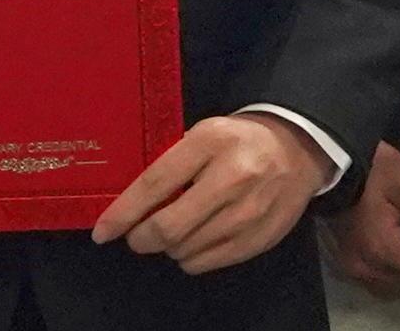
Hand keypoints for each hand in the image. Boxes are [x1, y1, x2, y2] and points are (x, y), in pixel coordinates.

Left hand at [93, 111, 318, 275]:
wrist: (297, 149)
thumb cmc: (237, 141)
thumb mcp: (203, 135)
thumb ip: (172, 165)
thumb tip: (131, 206)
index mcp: (210, 141)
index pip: (156, 184)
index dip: (124, 213)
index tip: (102, 232)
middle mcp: (232, 177)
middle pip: (169, 227)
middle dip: (142, 239)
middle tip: (136, 236)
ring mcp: (249, 212)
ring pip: (186, 250)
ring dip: (168, 248)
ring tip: (174, 231)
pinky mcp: (260, 238)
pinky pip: (208, 263)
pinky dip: (191, 257)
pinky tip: (196, 240)